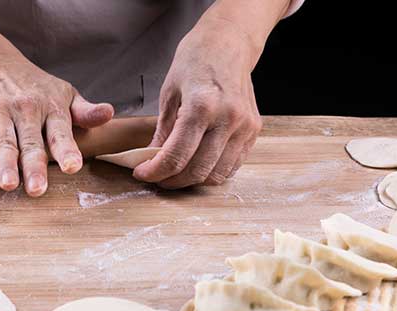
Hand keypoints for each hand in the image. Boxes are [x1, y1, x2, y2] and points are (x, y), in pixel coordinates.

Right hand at [0, 61, 113, 196]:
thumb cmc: (40, 89)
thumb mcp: (67, 95)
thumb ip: (86, 111)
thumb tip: (109, 113)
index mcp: (51, 109)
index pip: (60, 132)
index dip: (66, 150)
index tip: (72, 167)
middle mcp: (25, 110)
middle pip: (30, 143)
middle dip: (33, 166)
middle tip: (38, 189)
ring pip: (2, 142)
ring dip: (3, 163)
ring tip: (7, 184)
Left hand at [134, 19, 262, 188]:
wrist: (229, 42)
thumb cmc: (197, 60)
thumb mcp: (170, 92)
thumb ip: (163, 130)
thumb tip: (151, 159)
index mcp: (202, 106)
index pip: (177, 156)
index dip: (155, 172)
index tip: (142, 173)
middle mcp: (228, 118)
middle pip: (197, 170)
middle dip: (172, 181)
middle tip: (156, 177)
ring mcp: (245, 127)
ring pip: (217, 174)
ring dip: (192, 180)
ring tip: (175, 173)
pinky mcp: (254, 131)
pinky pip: (232, 165)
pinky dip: (212, 171)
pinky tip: (196, 164)